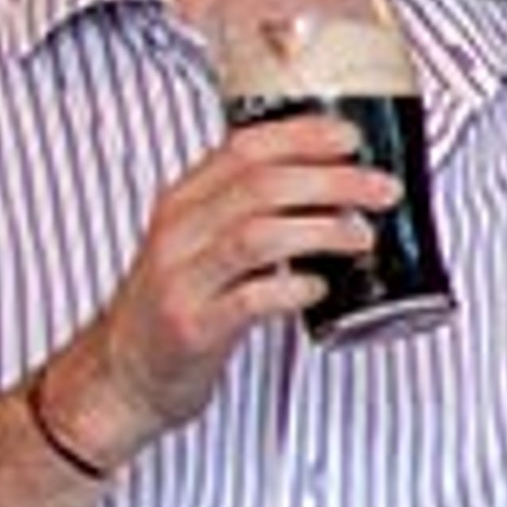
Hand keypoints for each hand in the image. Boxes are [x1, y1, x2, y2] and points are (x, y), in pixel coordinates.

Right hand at [58, 115, 398, 462]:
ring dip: (321, 230)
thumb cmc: (181, 301)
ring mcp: (183, 279)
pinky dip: (293, 288)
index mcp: (184, 201)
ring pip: (257, 236)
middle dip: (332, 181)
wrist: (123, 370)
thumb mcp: (203, 240)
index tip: (350, 137)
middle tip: (382, 189)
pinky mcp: (193, 327)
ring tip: (362, 236)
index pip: (243, 148)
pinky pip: (248, 300)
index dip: (302, 136)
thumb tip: (338, 187)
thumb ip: (251, 210)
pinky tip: (320, 287)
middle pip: (261, 186)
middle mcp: (179, 232)